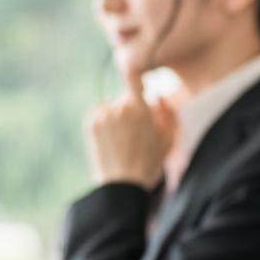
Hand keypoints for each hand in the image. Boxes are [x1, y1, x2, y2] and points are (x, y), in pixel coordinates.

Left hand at [86, 72, 178, 187]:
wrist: (123, 185)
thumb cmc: (149, 163)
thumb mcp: (168, 139)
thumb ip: (167, 112)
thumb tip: (158, 96)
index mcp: (138, 107)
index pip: (132, 75)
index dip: (135, 75)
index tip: (139, 83)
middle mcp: (117, 107)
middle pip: (125, 97)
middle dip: (132, 108)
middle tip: (137, 131)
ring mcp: (101, 115)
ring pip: (113, 107)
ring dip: (118, 116)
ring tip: (123, 140)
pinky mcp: (91, 124)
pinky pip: (101, 114)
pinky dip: (106, 122)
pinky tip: (113, 141)